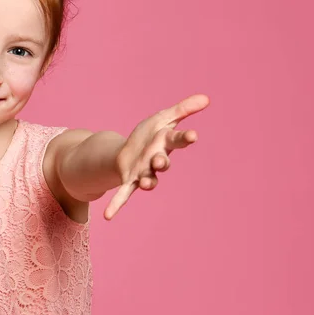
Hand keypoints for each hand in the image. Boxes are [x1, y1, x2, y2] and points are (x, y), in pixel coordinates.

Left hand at [104, 94, 209, 219]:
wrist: (129, 149)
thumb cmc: (149, 135)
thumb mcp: (164, 118)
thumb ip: (184, 109)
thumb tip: (206, 98)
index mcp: (165, 142)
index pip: (178, 139)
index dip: (186, 138)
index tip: (193, 135)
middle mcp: (157, 160)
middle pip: (163, 162)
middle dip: (162, 161)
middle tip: (160, 160)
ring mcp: (144, 171)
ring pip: (149, 179)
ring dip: (147, 181)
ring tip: (144, 184)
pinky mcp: (129, 180)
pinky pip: (124, 194)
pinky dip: (117, 205)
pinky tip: (107, 216)